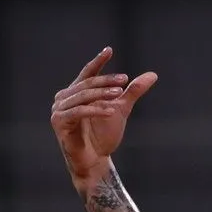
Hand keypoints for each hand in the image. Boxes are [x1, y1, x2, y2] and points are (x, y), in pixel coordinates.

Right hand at [50, 47, 157, 181]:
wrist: (95, 161)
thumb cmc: (104, 137)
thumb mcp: (121, 109)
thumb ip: (132, 92)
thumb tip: (152, 75)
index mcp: (75, 92)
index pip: (87, 73)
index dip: (98, 61)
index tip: (109, 50)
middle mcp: (63, 98)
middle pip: (87, 83)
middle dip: (106, 80)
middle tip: (124, 80)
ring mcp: (58, 109)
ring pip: (83, 96)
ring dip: (101, 94)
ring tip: (119, 94)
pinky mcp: (59, 122)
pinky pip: (79, 112)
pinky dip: (95, 110)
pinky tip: (110, 110)